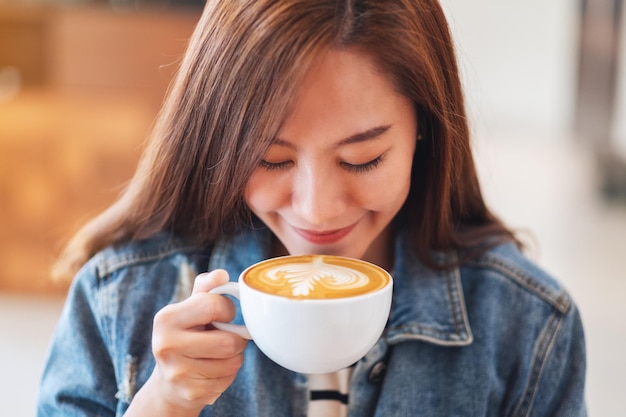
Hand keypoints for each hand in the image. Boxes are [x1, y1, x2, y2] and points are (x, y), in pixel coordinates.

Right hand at [128, 270, 246, 415]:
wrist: (168, 382)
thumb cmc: (185, 336)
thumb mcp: (190, 309)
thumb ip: (206, 289)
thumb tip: (221, 275)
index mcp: (166, 318)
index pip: (213, 305)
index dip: (227, 309)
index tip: (222, 314)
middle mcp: (166, 345)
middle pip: (228, 341)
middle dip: (235, 338)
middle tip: (225, 337)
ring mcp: (178, 372)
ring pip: (233, 361)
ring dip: (234, 357)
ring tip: (218, 354)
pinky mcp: (191, 393)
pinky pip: (229, 379)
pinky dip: (228, 374)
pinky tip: (213, 370)